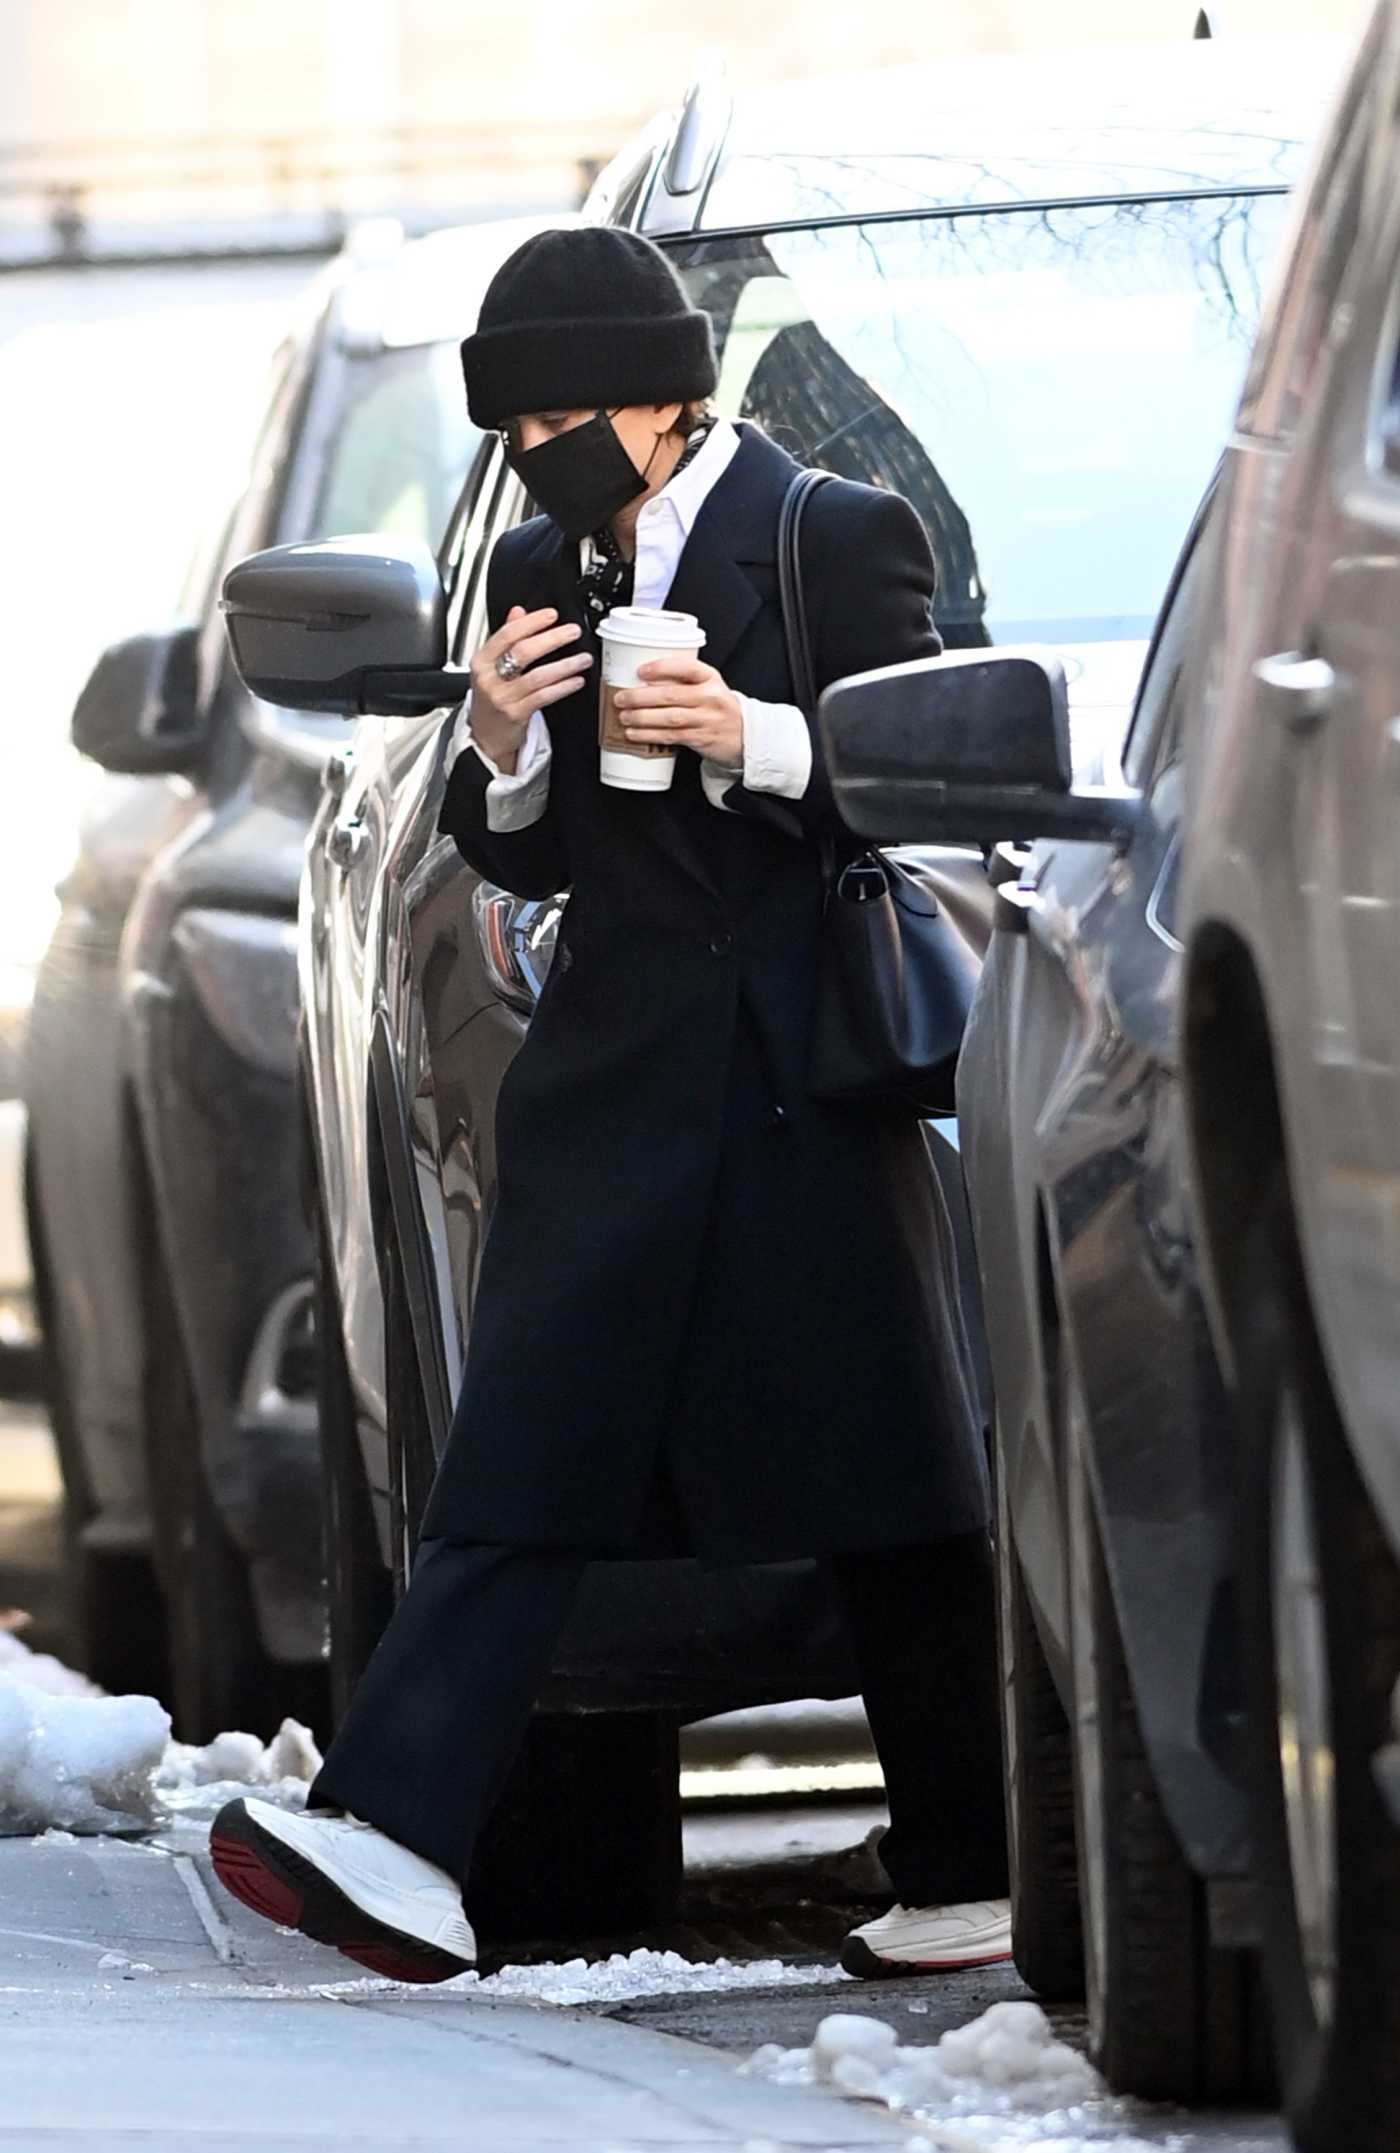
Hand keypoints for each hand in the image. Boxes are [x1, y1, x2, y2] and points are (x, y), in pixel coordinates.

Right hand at [470, 606, 592, 769]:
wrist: (485, 737)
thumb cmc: (491, 699)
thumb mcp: (491, 667)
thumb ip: (505, 638)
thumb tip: (519, 611)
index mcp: (481, 661)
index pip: (507, 635)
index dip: (531, 623)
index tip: (551, 615)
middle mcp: (489, 678)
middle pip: (523, 652)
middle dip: (552, 639)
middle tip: (573, 632)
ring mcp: (502, 698)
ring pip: (537, 676)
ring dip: (564, 665)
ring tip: (583, 658)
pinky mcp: (516, 715)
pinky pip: (543, 697)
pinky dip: (563, 687)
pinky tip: (576, 681)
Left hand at [614, 656, 743, 767]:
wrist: (745, 735)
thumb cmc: (719, 708)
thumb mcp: (709, 686)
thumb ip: (683, 681)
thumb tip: (641, 681)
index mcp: (710, 678)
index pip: (686, 667)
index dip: (662, 668)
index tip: (641, 670)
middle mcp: (710, 697)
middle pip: (671, 695)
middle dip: (641, 697)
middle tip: (621, 698)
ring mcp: (706, 719)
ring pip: (669, 717)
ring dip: (642, 717)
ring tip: (624, 716)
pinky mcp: (700, 738)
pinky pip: (670, 736)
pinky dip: (649, 735)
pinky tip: (634, 734)